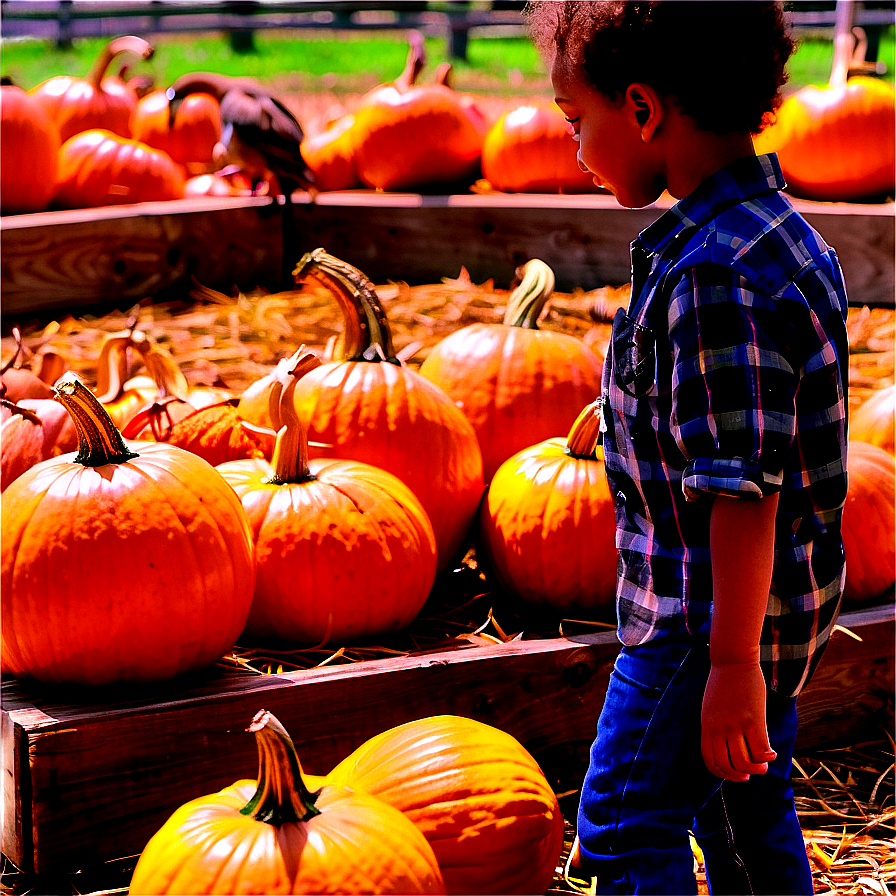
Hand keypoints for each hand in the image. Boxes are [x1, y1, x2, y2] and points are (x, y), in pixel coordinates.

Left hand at [701, 662, 775, 781]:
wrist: (733, 659)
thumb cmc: (724, 682)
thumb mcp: (711, 706)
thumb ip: (715, 725)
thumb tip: (726, 744)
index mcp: (706, 725)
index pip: (710, 761)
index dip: (723, 774)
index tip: (736, 775)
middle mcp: (718, 728)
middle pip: (727, 765)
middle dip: (740, 775)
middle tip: (751, 773)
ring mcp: (734, 725)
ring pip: (744, 762)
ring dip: (757, 770)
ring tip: (764, 764)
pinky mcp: (752, 719)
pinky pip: (760, 750)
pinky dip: (767, 758)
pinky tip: (772, 753)